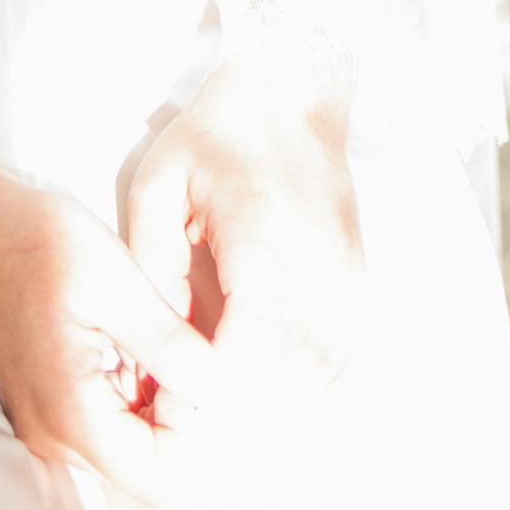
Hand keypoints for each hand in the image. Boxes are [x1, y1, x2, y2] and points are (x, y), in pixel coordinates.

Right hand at [0, 163, 218, 507]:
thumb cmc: (37, 241)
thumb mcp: (116, 280)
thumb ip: (170, 345)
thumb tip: (221, 392)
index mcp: (69, 412)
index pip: (162, 477)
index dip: (196, 432)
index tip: (195, 370)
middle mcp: (51, 436)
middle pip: (145, 470)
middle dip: (180, 421)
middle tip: (182, 351)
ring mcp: (43, 427)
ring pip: (128, 450)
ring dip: (157, 408)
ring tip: (154, 342)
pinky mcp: (43, 409)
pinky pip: (104, 428)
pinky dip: (132, 398)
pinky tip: (130, 346)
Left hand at [124, 52, 362, 404]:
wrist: (291, 96)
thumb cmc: (217, 136)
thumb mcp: (159, 184)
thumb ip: (152, 263)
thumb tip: (154, 338)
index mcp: (262, 243)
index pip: (246, 351)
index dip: (207, 391)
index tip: (170, 405)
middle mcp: (318, 272)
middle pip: (283, 379)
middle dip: (233, 408)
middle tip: (185, 413)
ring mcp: (346, 283)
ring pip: (314, 379)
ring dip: (268, 402)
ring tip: (217, 399)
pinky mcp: (357, 287)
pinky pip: (335, 361)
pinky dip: (299, 383)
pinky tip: (261, 380)